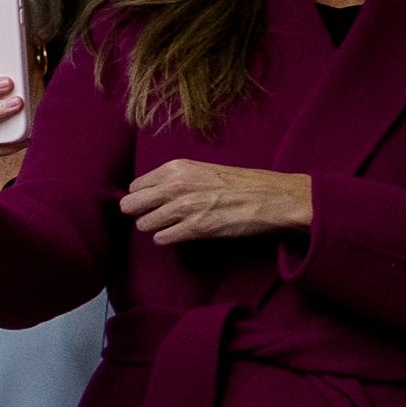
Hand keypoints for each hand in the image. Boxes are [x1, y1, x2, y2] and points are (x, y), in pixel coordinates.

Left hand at [121, 157, 312, 246]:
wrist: (274, 197)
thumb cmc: (240, 183)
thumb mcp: (201, 169)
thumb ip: (174, 179)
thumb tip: (148, 192)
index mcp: (176, 168)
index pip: (134, 187)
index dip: (142, 197)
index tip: (152, 202)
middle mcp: (176, 185)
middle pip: (131, 205)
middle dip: (140, 213)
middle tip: (155, 216)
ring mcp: (185, 207)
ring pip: (144, 224)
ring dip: (155, 228)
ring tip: (172, 225)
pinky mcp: (196, 228)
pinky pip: (161, 239)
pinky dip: (167, 239)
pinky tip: (181, 234)